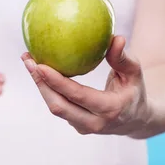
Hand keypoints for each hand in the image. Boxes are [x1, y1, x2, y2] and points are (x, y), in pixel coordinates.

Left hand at [21, 36, 149, 135]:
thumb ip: (123, 58)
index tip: (40, 64)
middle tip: (28, 59)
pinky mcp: (76, 125)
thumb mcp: (135, 73)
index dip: (56, 82)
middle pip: (58, 106)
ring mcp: (83, 127)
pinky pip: (58, 106)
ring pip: (55, 107)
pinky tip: (39, 70)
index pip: (78, 96)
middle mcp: (94, 122)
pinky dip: (47, 89)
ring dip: (40, 85)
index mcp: (110, 109)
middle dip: (40, 83)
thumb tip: (115, 37)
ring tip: (28, 61)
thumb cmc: (134, 90)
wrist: (136, 120)